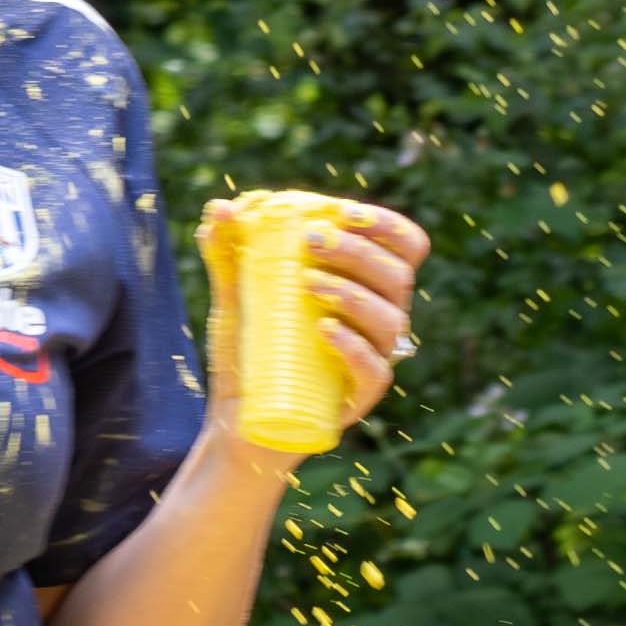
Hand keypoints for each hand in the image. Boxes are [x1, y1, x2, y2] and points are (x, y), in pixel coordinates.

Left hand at [206, 196, 432, 450]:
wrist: (234, 418)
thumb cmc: (248, 351)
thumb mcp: (236, 296)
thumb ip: (227, 251)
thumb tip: (220, 206)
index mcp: (366, 286)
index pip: (405, 247)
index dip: (387, 225)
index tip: (346, 213)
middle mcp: (379, 320)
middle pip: (397, 276)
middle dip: (358, 252)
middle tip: (311, 242)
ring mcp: (374, 359)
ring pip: (390, 319)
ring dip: (354, 293)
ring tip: (308, 284)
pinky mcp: (360, 396)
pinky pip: (374, 370)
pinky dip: (353, 346)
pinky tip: (326, 330)